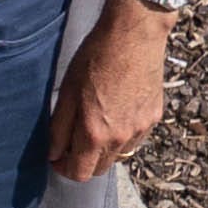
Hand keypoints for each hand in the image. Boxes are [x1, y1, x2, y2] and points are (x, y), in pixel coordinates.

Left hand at [49, 0, 171, 185]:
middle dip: (82, 161)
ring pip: (118, 155)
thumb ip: (59, 129)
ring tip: (94, 123)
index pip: (80, 173)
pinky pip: (135, 138)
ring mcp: (141, 129)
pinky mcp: (154, 117)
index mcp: (95, 133)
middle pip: (100, 169)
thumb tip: (53, 154)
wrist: (134, 34)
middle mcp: (121, 138)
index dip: (64, 169)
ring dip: (103, 149)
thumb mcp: (67, 92)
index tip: (56, 157)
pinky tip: (114, 112)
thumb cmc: (96, 57)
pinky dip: (122, 135)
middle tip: (71, 142)